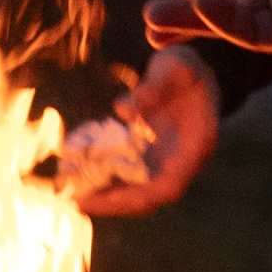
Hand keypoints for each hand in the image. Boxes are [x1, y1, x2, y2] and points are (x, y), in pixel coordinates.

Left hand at [57, 48, 222, 214]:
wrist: (193, 75)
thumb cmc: (186, 70)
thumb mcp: (175, 68)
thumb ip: (154, 86)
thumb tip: (122, 110)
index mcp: (197, 146)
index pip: (170, 186)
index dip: (140, 197)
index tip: (109, 200)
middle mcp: (184, 162)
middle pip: (151, 197)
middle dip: (115, 203)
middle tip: (79, 202)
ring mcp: (168, 163)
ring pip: (139, 192)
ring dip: (108, 197)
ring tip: (74, 195)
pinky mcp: (152, 159)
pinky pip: (130, 178)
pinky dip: (108, 180)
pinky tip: (81, 177)